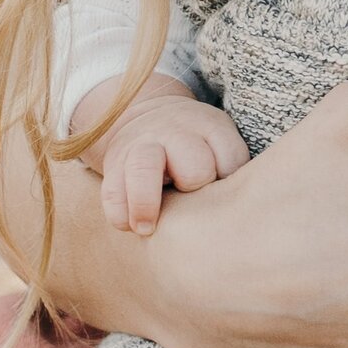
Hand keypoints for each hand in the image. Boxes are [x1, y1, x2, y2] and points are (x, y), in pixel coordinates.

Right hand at [83, 88, 251, 236]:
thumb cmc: (199, 146)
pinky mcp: (115, 163)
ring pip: (144, 170)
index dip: (229, 180)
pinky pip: (112, 191)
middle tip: (189, 195)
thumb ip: (233, 170)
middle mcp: (175, 132)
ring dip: (146, 203)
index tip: (224, 186)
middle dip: (195, 186)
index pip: (231, 161)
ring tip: (147, 228)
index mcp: (210, 128)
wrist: (154, 119)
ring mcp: (142, 145)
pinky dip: (119, 212)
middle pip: (195, 169)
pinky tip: (128, 225)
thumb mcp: (223, 143)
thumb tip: (235, 218)